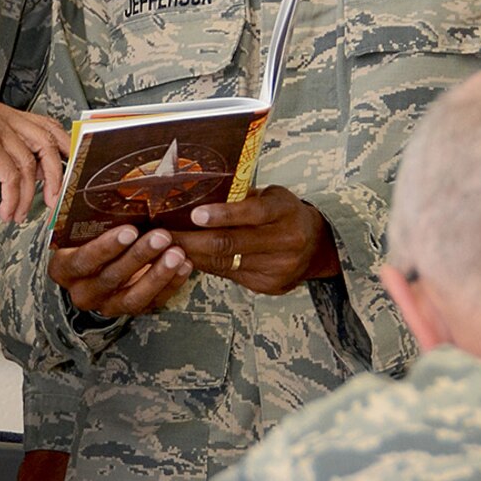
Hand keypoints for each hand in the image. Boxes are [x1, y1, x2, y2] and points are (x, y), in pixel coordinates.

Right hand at [0, 102, 71, 222]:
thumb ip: (15, 160)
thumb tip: (45, 174)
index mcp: (3, 114)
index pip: (47, 126)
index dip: (64, 149)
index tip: (71, 174)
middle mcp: (1, 114)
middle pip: (46, 143)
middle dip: (54, 178)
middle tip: (53, 203)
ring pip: (28, 165)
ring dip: (27, 197)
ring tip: (17, 214)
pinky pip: (12, 175)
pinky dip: (12, 199)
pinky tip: (5, 211)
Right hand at [48, 223, 192, 317]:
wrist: (93, 268)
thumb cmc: (88, 238)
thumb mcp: (81, 227)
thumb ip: (86, 212)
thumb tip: (99, 182)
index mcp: (64, 268)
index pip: (82, 261)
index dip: (106, 247)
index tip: (130, 230)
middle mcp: (82, 292)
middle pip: (110, 278)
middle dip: (138, 256)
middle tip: (162, 236)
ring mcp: (107, 305)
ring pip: (132, 297)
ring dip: (157, 274)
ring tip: (177, 253)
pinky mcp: (131, 310)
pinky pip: (152, 303)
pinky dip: (171, 284)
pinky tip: (185, 265)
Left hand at [170, 185, 340, 294]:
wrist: (317, 246)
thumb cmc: (283, 213)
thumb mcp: (271, 197)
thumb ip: (241, 198)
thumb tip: (195, 194)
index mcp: (285, 211)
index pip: (252, 212)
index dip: (222, 214)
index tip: (194, 214)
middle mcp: (285, 241)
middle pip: (231, 244)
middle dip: (192, 240)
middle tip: (163, 235)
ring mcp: (277, 267)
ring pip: (224, 263)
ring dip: (192, 255)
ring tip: (166, 247)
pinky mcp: (268, 285)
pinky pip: (228, 276)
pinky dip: (205, 266)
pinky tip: (187, 259)